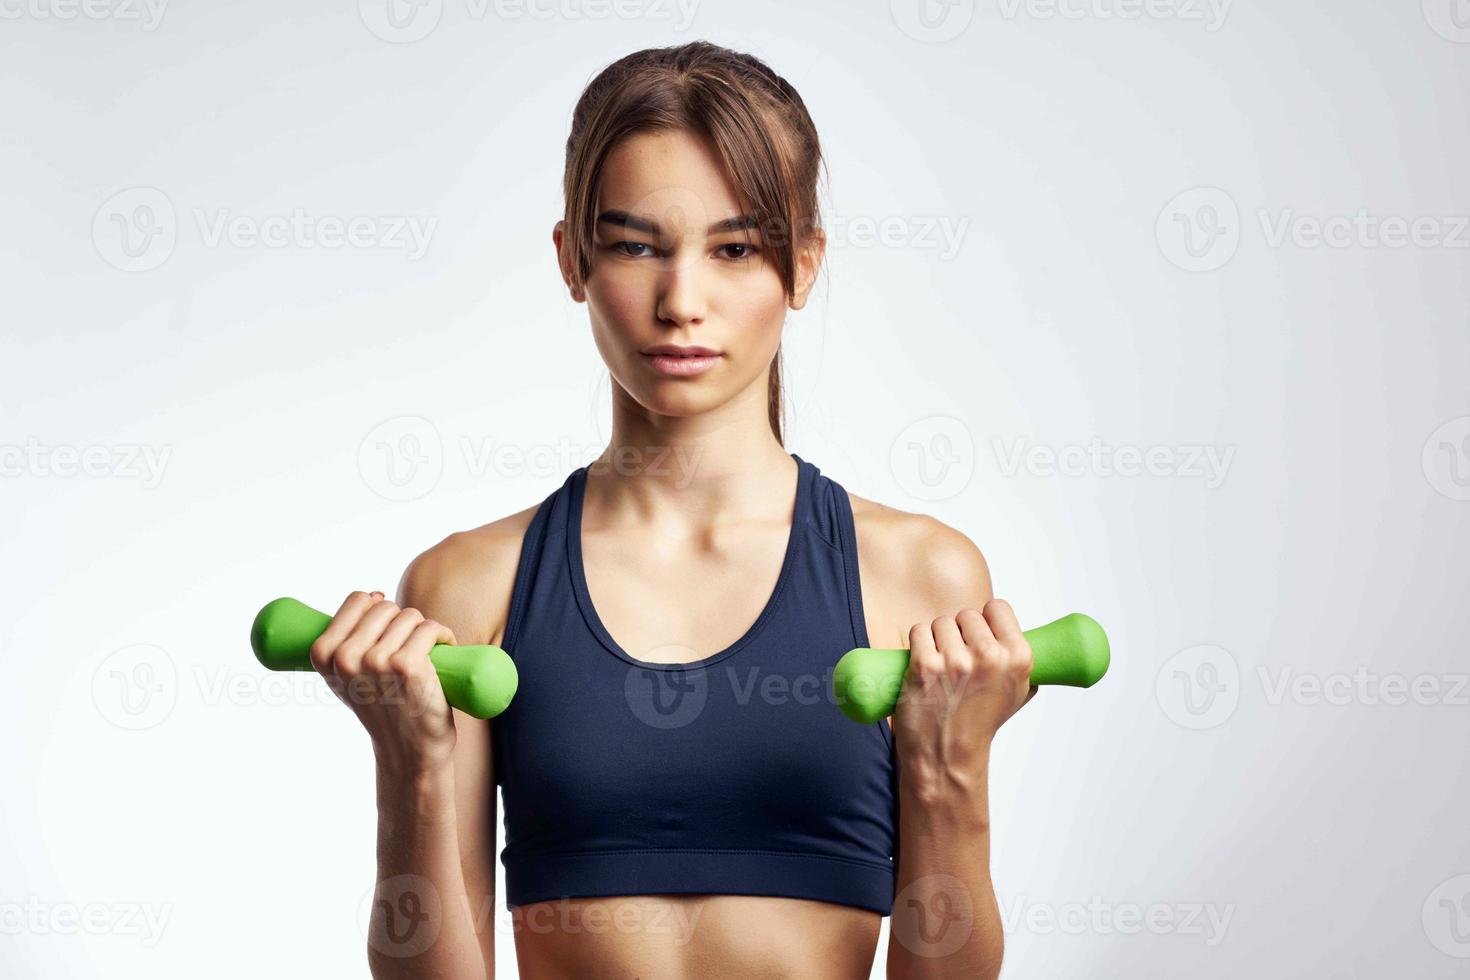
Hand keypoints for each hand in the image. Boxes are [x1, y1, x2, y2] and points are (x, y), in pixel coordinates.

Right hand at [308, 589, 457, 773]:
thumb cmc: (382, 707)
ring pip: (410, 616)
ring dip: (424, 631)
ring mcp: (376, 662)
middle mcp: (346, 658)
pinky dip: (444, 635)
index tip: (388, 628)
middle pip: (386, 606)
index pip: (357, 599)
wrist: (408, 748)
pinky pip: (431, 627)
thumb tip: (372, 595)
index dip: (378, 606)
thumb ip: (347, 640)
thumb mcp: (347, 676)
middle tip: (408, 649)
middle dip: (402, 622)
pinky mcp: (408, 666)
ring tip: (425, 655)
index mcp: (323, 655)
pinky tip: (444, 649)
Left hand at [890, 599, 1037, 794]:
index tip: (980, 635)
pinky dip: (918, 644)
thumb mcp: (1016, 694)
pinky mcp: (925, 665)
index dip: (986, 619)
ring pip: (941, 623)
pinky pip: (919, 632)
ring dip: (937, 639)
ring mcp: (956, 661)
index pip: (998, 607)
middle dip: (959, 633)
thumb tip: (1032, 638)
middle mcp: (990, 657)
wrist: (947, 756)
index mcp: (1018, 659)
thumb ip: (1021, 664)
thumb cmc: (979, 724)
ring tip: (941, 667)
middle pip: (967, 615)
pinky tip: (924, 665)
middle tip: (958, 660)